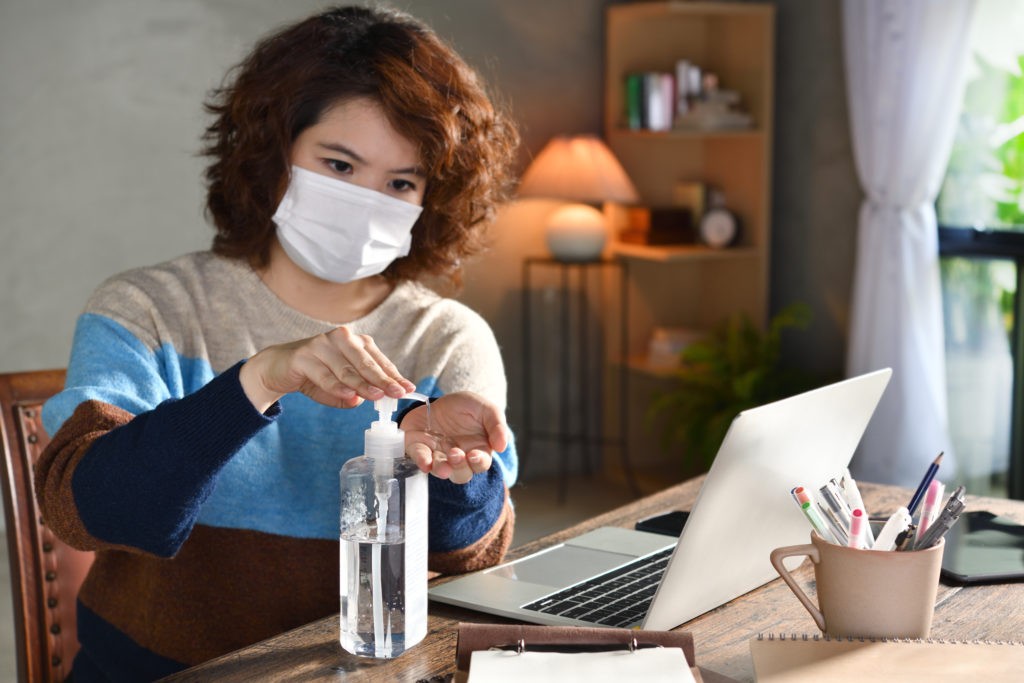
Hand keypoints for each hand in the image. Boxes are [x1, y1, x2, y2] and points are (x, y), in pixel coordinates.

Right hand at [239, 327, 416, 412]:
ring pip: (347, 369)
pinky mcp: (303, 355)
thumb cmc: (314, 374)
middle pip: (366, 362)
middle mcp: (340, 338)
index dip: (394, 376)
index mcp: (354, 342)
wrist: (276, 367)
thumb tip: (365, 401)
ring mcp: (321, 344)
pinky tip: (348, 395)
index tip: (408, 389)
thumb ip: (356, 391)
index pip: (378, 360)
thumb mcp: (340, 384)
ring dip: (363, 384)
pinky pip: (324, 374)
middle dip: (384, 380)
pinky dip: (337, 386)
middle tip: (397, 393)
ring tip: (377, 397)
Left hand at [401, 392, 508, 484]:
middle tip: (456, 453)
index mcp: (477, 450)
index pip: (480, 464)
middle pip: (461, 474)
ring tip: (442, 464)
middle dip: (459, 467)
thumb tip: (501, 447)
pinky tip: (425, 463)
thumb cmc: (466, 407)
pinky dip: (422, 462)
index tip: (474, 455)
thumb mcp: (486, 409)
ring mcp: (438, 455)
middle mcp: (458, 458)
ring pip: (440, 470)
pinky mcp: (419, 449)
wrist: (441, 398)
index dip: (478, 462)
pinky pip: (419, 459)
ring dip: (441, 469)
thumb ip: (497, 425)